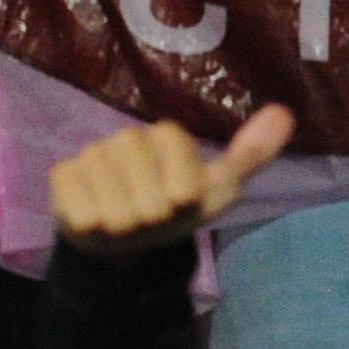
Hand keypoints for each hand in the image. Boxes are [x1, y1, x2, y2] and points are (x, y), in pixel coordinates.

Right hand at [50, 102, 293, 257]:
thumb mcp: (218, 188)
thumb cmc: (176, 208)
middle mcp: (127, 138)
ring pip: (116, 207)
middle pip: (149, 197)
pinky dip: (95, 224)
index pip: (183, 180)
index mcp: (167, 135)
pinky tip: (98, 217)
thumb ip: (251, 154)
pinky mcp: (62, 175)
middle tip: (150, 215)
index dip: (183, 200)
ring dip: (126, 224)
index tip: (180, 201)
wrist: (127, 236)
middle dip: (154, 217)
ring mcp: (92, 154)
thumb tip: (285, 113)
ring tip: (126, 218)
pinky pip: (83, 210)